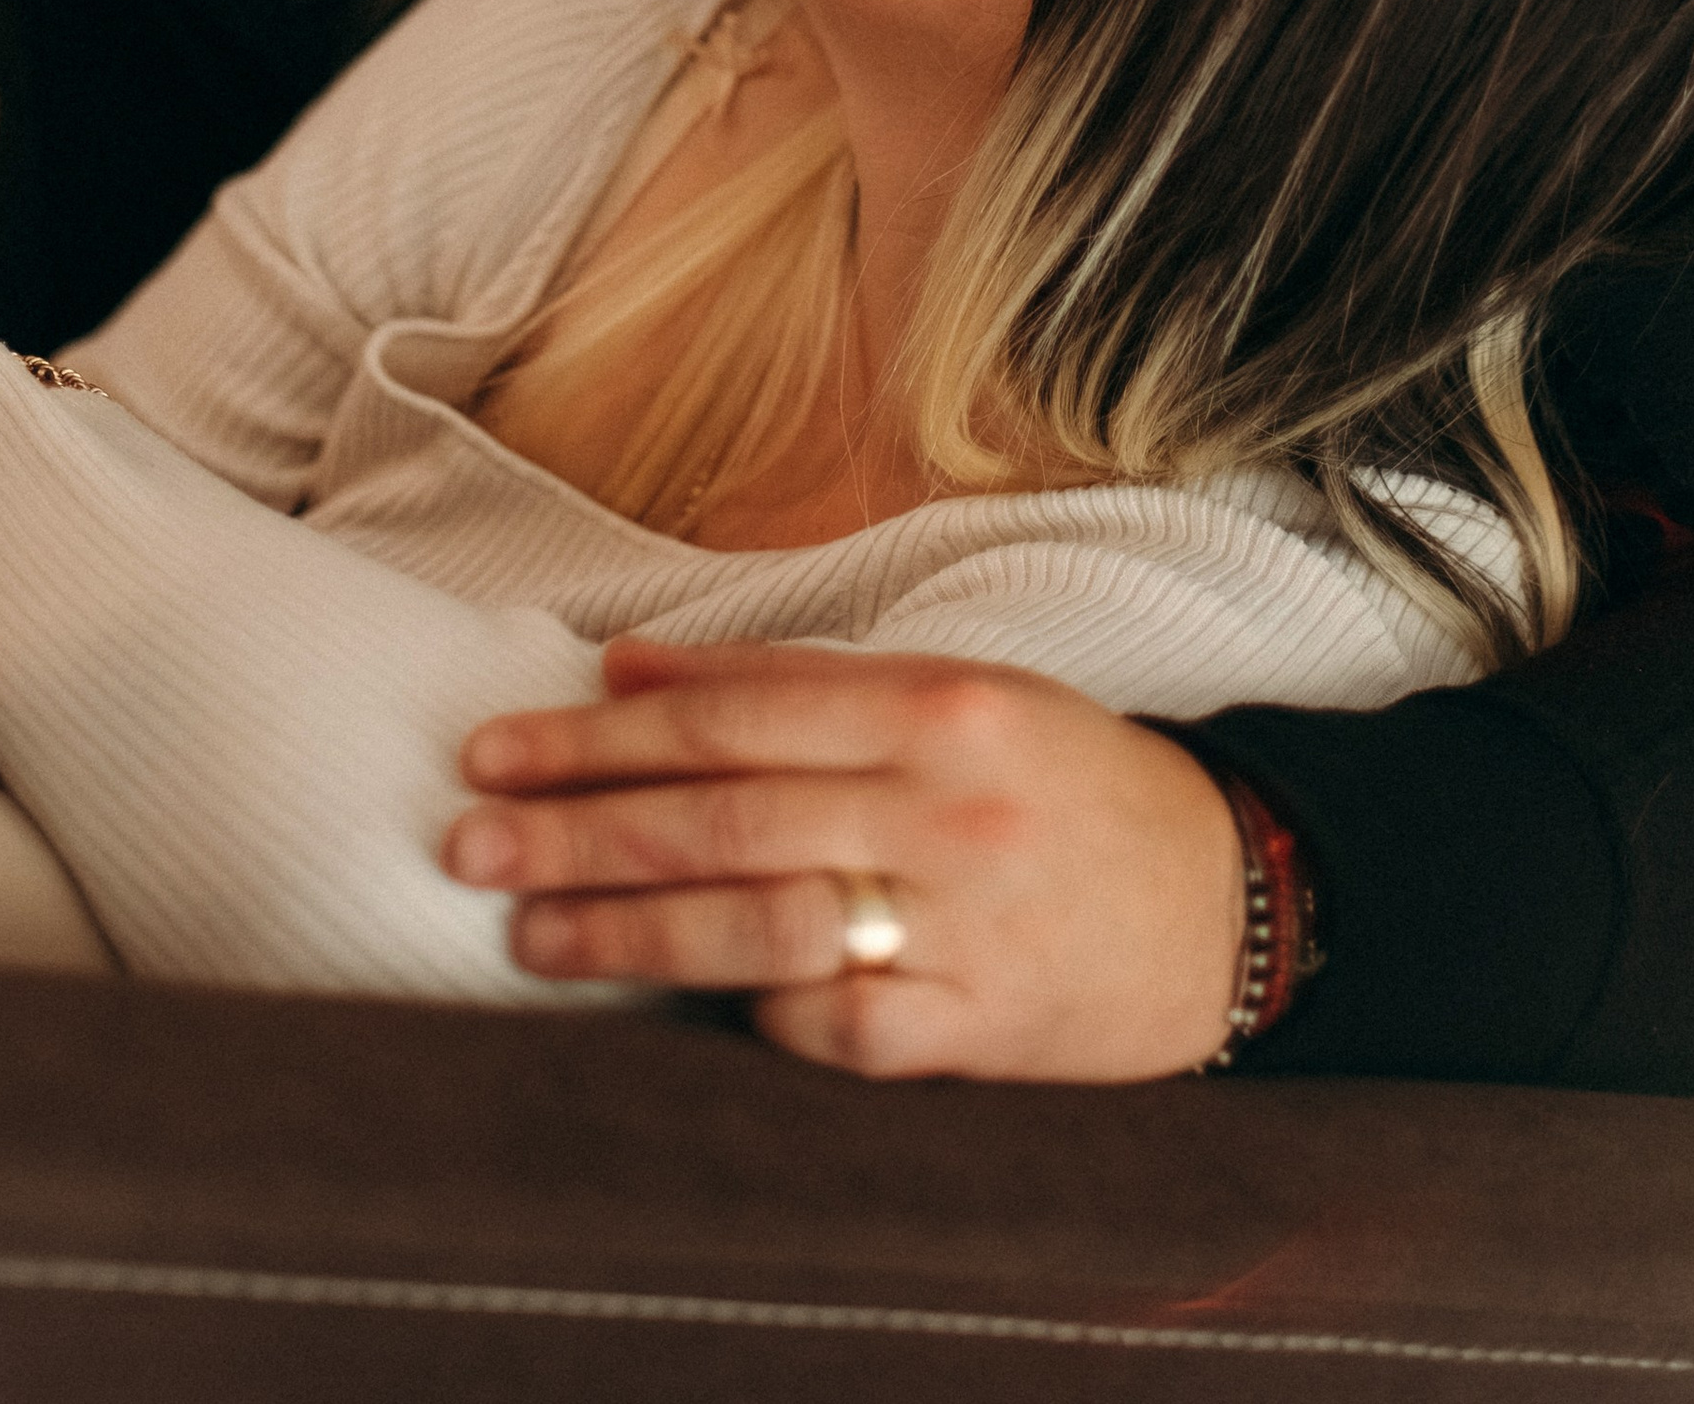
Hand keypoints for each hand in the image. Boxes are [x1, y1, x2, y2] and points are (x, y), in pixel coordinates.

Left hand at [444, 635, 1246, 1079]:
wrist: (1224, 900)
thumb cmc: (1062, 780)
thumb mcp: (950, 690)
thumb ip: (793, 681)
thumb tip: (629, 665)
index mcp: (935, 703)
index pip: (728, 717)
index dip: (597, 736)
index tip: (497, 751)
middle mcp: (947, 805)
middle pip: (725, 816)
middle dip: (578, 833)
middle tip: (469, 845)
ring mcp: (965, 921)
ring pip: (762, 924)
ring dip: (630, 932)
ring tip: (529, 935)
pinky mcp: (981, 1026)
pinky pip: (839, 1028)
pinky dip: (759, 1013)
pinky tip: (685, 1007)